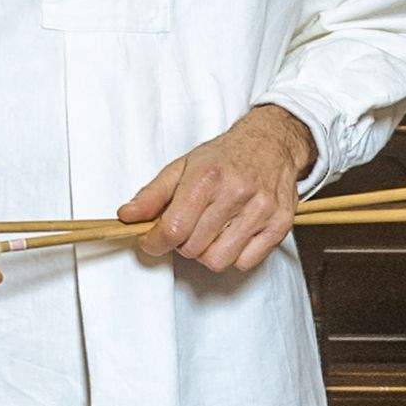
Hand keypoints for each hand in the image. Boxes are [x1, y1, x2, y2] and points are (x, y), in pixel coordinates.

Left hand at [114, 103, 317, 279]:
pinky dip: (234, 255)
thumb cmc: (225, 157)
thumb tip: (127, 216)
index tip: (152, 240)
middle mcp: (236, 193)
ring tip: (210, 232)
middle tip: (188, 227)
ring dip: (207, 252)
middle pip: (193, 248)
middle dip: (182, 243)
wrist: (271, 143)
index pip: (173, 228)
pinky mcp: (279, 225)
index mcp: (207, 177)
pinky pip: (245, 262)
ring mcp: (261, 211)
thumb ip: (153, 194)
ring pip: (218, 260)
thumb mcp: (183, 166)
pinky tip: (232, 235)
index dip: (154, 242)